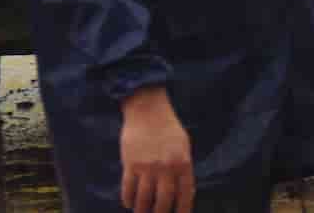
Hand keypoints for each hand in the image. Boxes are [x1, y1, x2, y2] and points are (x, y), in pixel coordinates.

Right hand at [118, 85, 194, 212]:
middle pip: (163, 200)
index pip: (185, 193)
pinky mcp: (130, 164)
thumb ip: (184, 167)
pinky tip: (129, 204)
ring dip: (142, 210)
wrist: (148, 111)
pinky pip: (128, 188)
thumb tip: (186, 190)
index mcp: (183, 162)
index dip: (183, 208)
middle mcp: (166, 167)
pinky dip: (128, 199)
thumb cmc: (169, 128)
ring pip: (144, 198)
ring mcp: (147, 167)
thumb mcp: (184, 146)